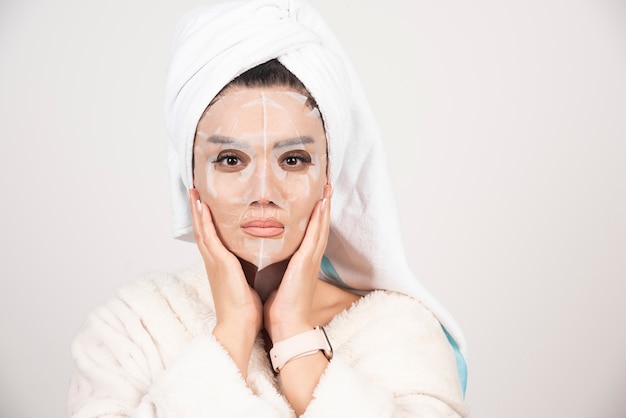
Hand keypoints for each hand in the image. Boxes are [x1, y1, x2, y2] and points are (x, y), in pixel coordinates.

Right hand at [189, 188, 261, 376]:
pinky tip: (202, 206)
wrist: (238, 327)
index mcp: (221, 267)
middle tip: (195, 192)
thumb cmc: (245, 311)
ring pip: (202, 230)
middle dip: (198, 212)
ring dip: (197, 210)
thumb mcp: (248, 284)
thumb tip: (261, 263)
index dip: (207, 222)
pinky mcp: (220, 263)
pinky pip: (209, 236)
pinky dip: (204, 220)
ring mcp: (214, 262)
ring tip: (194, 192)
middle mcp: (214, 262)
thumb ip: (250, 271)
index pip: (211, 239)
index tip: (205, 206)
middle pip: (202, 231)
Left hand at [264, 184, 331, 342]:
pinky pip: (315, 237)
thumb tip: (263, 257)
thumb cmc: (280, 307)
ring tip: (327, 189)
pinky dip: (319, 220)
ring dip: (325, 208)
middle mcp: (310, 259)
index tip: (316, 199)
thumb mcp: (276, 280)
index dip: (314, 216)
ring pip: (320, 228)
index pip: (310, 234)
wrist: (286, 326)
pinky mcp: (306, 263)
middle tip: (326, 186)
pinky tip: (321, 205)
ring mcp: (310, 260)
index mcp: (302, 263)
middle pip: (319, 227)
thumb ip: (275, 266)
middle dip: (323, 207)